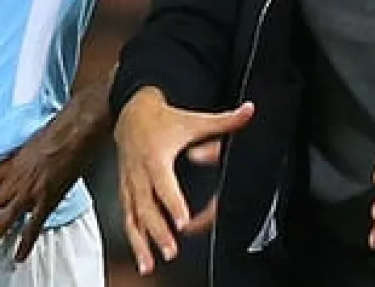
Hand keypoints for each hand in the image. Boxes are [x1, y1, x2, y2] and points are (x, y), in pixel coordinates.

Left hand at [0, 115, 95, 264]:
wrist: (71, 136)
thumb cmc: (49, 135)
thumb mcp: (20, 146)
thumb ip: (8, 160)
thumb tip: (0, 166)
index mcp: (3, 168)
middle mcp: (11, 184)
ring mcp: (27, 196)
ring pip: (0, 224)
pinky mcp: (44, 203)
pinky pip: (31, 229)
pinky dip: (24, 244)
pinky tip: (18, 256)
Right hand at [115, 87, 254, 274]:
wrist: (131, 113)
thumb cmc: (164, 119)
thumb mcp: (193, 120)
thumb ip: (223, 121)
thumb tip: (248, 112)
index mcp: (156, 157)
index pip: (164, 184)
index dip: (172, 203)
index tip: (182, 221)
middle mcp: (140, 172)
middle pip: (146, 205)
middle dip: (158, 229)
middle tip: (170, 249)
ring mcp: (130, 183)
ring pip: (132, 216)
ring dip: (140, 241)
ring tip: (149, 263)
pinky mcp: (125, 189)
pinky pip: (127, 216)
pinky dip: (132, 238)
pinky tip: (142, 256)